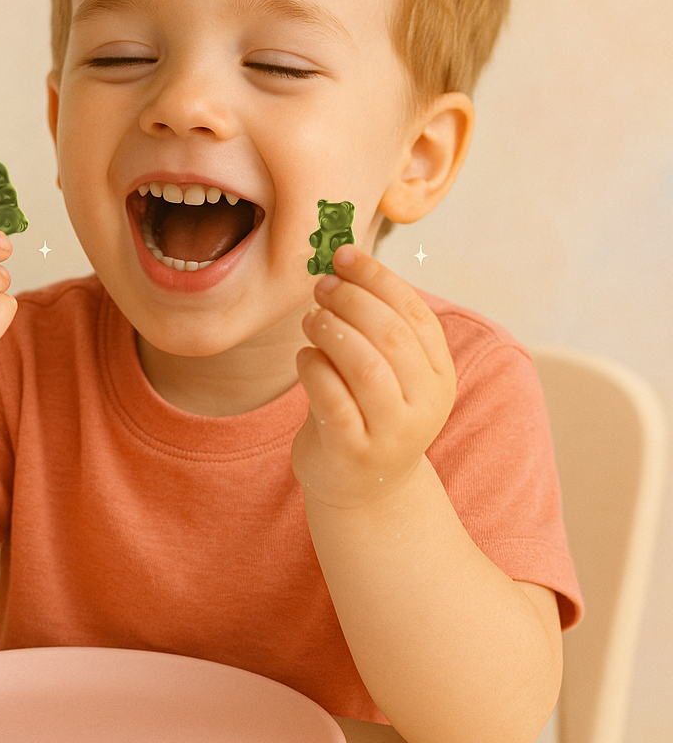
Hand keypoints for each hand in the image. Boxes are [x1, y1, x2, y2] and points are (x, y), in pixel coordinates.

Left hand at [292, 244, 455, 508]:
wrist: (364, 488)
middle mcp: (424, 404)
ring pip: (366, 367)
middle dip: (351, 301)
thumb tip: (342, 260)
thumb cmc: (367, 410)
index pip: (415, 312)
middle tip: (321, 287)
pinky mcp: (354, 452)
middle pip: (391, 336)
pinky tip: (304, 358)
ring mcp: (392, 432)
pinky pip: (332, 399)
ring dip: (331, 332)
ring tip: (310, 321)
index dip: (378, 277)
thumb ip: (375, 323)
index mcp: (438, 373)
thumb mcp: (386, 369)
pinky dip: (314, 368)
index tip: (343, 255)